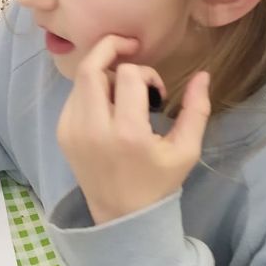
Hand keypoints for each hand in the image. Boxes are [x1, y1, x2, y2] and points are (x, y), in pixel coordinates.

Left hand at [56, 35, 211, 225]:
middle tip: (131, 47)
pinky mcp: (62, 133)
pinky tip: (109, 108)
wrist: (122, 218)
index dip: (147, 74)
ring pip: (81, 78)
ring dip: (105, 73)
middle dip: (111, 48)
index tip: (158, 94)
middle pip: (90, 67)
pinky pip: (75, 95)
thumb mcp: (186, 151)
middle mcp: (92, 129)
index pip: (128, 75)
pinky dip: (92, 90)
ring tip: (124, 93)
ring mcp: (72, 130)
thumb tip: (203, 74)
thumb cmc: (158, 183)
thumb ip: (196, 110)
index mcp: (126, 133)